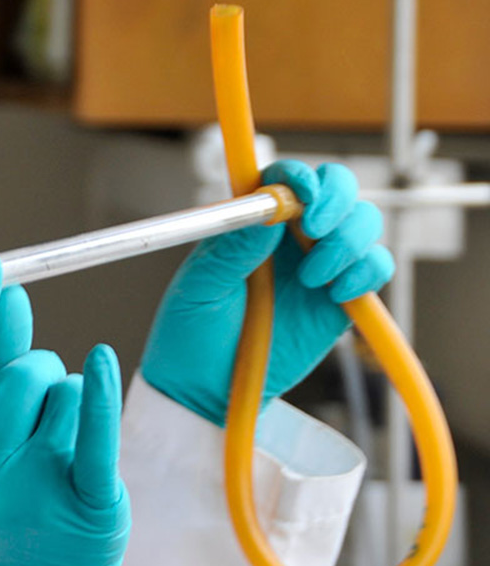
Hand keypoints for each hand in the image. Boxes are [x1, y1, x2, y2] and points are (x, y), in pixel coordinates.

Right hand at [0, 249, 129, 565]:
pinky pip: (96, 431)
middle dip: (39, 374)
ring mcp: (30, 492)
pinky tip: (103, 362)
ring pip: (68, 392)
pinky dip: (101, 393)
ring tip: (64, 449)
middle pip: (23, 373)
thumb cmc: (8, 499)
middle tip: (39, 414)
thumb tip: (8, 292)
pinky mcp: (85, 503)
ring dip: (76, 401)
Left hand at [141, 160, 395, 425]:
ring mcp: (319, 265)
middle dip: (337, 201)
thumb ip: (228, 251)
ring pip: (363, 224)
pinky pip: (376, 268)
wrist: (206, 388)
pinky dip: (367, 272)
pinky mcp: (341, 299)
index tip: (302, 194)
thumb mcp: (198, 291)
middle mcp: (290, 238)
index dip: (300, 176)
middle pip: (339, 190)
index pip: (285, 179)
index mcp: (252, 225)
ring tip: (311, 278)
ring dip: (347, 242)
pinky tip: (337, 294)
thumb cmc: (190, 334)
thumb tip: (264, 213)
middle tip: (314, 230)